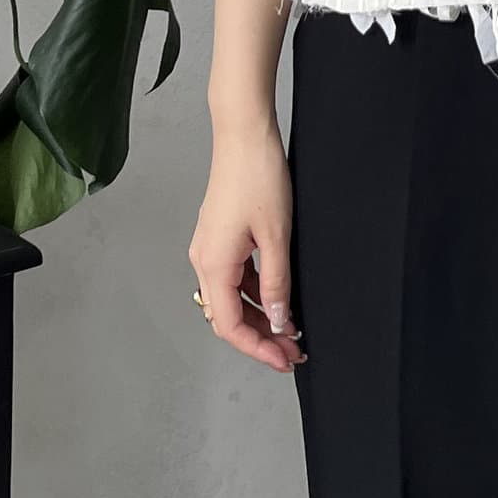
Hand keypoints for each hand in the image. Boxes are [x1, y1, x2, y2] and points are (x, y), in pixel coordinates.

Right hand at [187, 117, 306, 372]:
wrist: (244, 136)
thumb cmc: (258, 178)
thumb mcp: (276, 236)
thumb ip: (277, 282)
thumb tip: (279, 321)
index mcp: (213, 265)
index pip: (230, 326)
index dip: (257, 348)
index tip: (284, 360)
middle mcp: (204, 261)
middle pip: (228, 316)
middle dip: (261, 338)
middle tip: (293, 352)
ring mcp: (211, 249)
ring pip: (232, 299)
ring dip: (260, 317)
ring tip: (292, 331)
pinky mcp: (220, 237)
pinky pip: (235, 278)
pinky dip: (257, 293)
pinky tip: (280, 298)